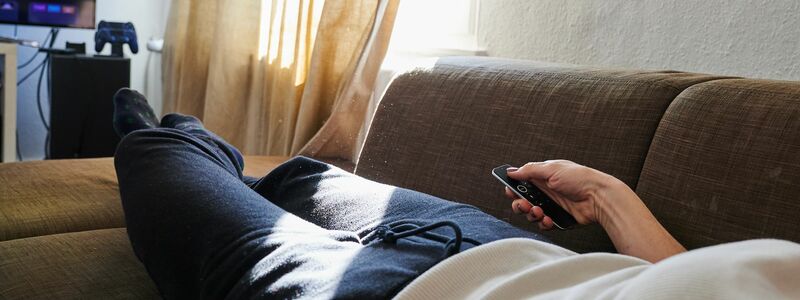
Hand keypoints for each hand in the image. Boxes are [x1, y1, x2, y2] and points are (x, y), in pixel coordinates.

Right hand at [505, 160, 619, 229]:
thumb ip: (529, 170)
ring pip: (531, 214)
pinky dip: (543, 222)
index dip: (514, 188)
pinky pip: (544, 223)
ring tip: (539, 211)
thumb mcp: (552, 169)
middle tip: (524, 205)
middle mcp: (545, 191)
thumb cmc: (580, 178)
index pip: (521, 183)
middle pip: (523, 201)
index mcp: (543, 177)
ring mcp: (552, 205)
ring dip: (531, 214)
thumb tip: (512, 171)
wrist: (599, 197)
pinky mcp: (558, 218)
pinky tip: (548, 218)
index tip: (510, 192)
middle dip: (520, 204)